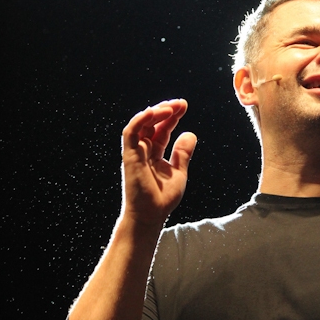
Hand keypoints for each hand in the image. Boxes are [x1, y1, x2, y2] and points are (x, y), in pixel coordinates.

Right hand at [121, 99, 196, 226]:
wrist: (150, 216)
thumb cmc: (161, 199)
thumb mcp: (178, 172)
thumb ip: (182, 154)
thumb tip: (190, 133)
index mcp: (154, 153)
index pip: (162, 129)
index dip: (172, 116)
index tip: (184, 106)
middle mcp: (144, 150)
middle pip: (152, 123)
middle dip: (166, 110)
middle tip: (180, 103)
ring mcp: (135, 152)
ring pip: (141, 124)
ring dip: (155, 112)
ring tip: (171, 107)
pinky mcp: (129, 155)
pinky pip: (131, 132)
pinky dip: (140, 119)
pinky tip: (154, 112)